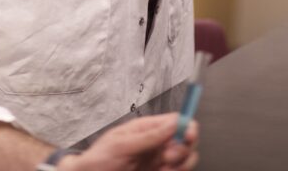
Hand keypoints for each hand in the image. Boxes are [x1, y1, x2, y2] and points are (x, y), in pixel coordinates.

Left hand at [64, 114, 198, 170]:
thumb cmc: (99, 158)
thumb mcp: (122, 144)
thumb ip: (148, 136)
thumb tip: (172, 124)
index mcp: (149, 129)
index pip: (177, 121)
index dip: (187, 126)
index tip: (187, 136)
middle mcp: (157, 144)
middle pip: (187, 142)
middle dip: (184, 150)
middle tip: (167, 158)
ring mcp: (159, 162)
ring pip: (185, 161)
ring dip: (180, 166)